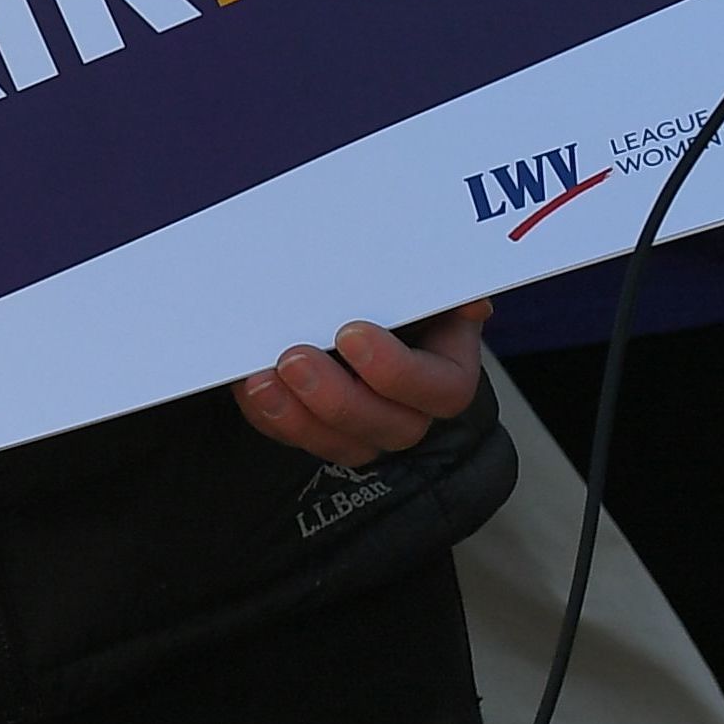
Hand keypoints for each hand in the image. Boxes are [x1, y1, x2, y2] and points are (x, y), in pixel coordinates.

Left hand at [234, 303, 484, 468]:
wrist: (332, 296)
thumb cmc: (382, 287)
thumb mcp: (413, 278)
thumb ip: (440, 287)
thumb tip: (472, 306)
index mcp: (445, 368)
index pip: (445, 390)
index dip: (397, 371)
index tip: (351, 333)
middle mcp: (410, 407)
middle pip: (392, 428)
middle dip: (338, 398)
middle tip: (295, 359)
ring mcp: (364, 427)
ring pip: (343, 445)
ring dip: (298, 417)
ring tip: (262, 380)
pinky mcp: (317, 430)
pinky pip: (296, 439)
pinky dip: (270, 416)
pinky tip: (251, 386)